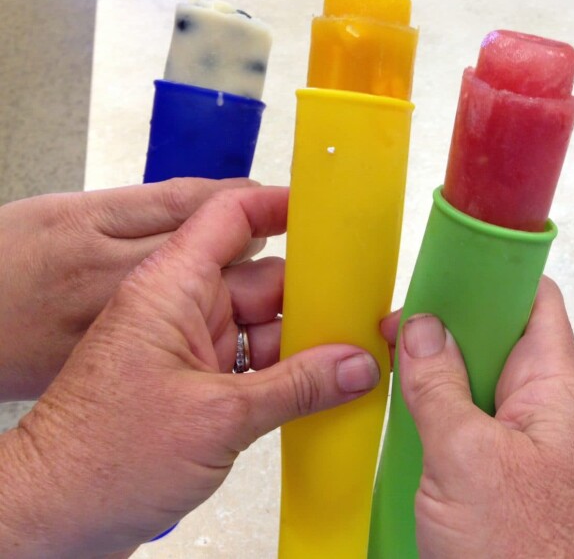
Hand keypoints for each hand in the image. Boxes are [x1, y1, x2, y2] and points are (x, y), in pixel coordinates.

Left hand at [0, 186, 380, 556]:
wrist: (55, 517)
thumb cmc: (101, 459)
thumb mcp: (219, 417)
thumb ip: (298, 386)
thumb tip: (359, 365)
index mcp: (171, 289)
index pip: (229, 219)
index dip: (280, 207)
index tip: (329, 214)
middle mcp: (180, 311)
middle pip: (262, 280)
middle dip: (314, 296)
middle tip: (367, 311)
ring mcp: (189, 351)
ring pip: (263, 327)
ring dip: (306, 344)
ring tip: (359, 359)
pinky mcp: (195, 389)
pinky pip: (254, 366)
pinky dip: (287, 376)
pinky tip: (326, 390)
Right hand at [382, 277, 573, 557]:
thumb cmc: (527, 556)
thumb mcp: (468, 459)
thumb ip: (440, 387)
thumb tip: (423, 326)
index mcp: (552, 386)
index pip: (533, 299)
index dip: (493, 272)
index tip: (443, 260)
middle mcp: (538, 407)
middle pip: (494, 335)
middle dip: (447, 323)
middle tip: (397, 321)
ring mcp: (514, 442)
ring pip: (471, 381)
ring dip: (431, 372)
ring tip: (386, 362)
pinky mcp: (490, 474)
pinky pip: (458, 424)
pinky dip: (427, 413)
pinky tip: (395, 413)